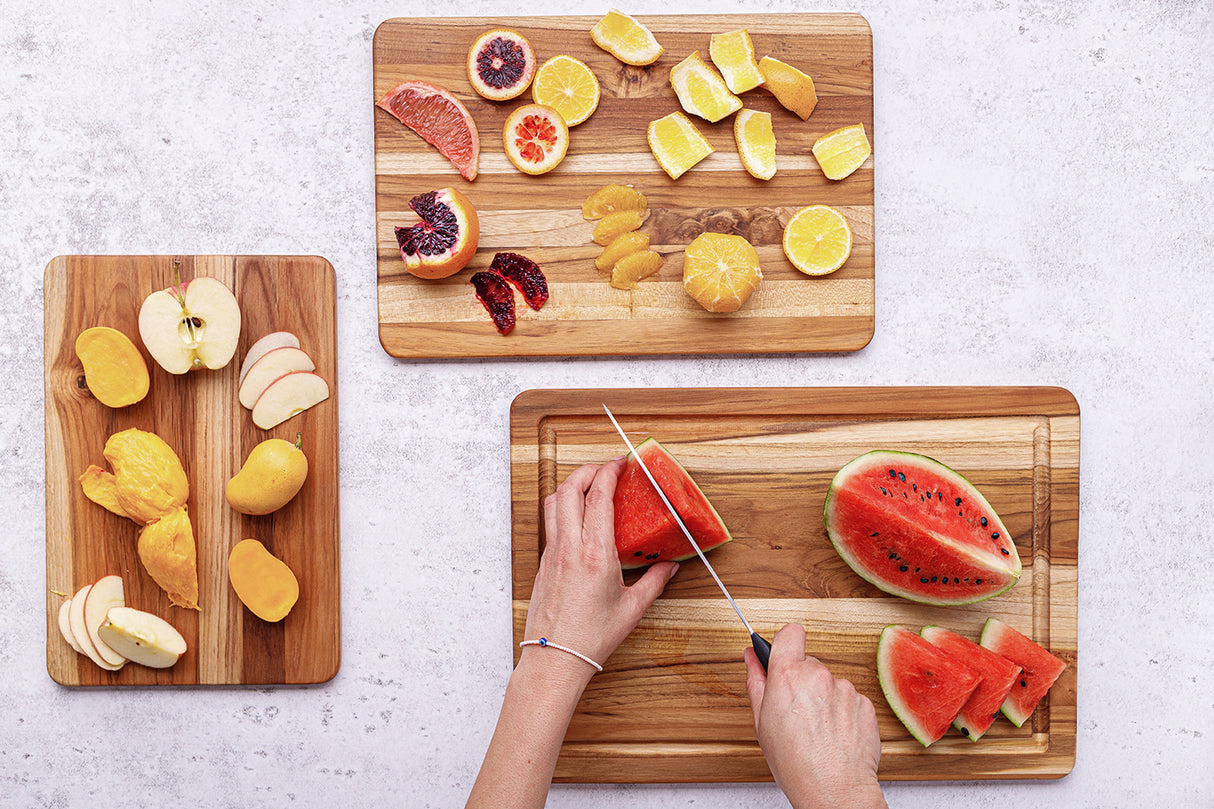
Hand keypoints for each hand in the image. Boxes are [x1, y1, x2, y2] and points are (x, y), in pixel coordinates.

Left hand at [523, 459, 677, 674]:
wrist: (555, 658)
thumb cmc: (591, 638)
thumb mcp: (632, 608)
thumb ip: (654, 581)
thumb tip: (669, 565)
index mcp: (595, 554)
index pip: (599, 497)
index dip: (609, 472)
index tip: (620, 463)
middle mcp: (570, 548)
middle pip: (569, 489)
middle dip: (588, 470)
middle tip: (605, 469)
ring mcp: (553, 554)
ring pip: (553, 503)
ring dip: (571, 486)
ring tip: (589, 485)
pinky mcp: (544, 564)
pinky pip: (551, 524)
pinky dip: (563, 509)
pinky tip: (578, 518)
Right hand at [745, 624, 885, 808]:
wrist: (834, 790)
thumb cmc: (795, 764)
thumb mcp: (761, 722)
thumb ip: (756, 681)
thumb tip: (751, 657)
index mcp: (787, 676)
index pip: (790, 632)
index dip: (786, 642)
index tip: (784, 654)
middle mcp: (818, 676)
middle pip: (810, 663)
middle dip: (803, 680)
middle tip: (797, 711)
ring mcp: (845, 689)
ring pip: (831, 683)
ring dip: (825, 699)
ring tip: (819, 729)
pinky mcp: (866, 703)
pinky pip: (850, 699)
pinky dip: (844, 712)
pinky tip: (836, 734)